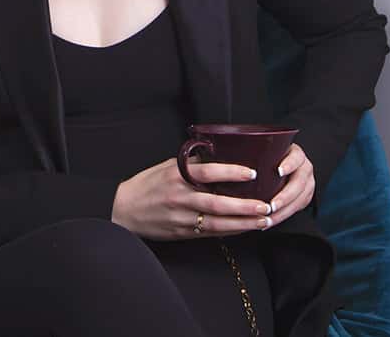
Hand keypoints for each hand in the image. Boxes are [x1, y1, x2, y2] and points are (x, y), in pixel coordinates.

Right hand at [111, 157, 272, 239]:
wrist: (123, 209)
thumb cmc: (146, 185)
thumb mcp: (166, 167)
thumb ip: (191, 164)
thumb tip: (218, 156)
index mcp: (176, 175)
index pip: (207, 172)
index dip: (231, 172)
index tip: (252, 172)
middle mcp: (180, 197)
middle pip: (217, 203)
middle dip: (244, 206)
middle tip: (266, 205)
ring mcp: (181, 217)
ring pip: (218, 223)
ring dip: (243, 223)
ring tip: (264, 220)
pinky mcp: (182, 232)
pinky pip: (211, 233)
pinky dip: (231, 231)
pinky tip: (246, 228)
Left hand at [265, 143, 314, 227]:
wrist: (283, 167)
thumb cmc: (268, 159)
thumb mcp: (267, 154)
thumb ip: (258, 155)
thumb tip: (234, 156)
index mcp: (296, 154)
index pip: (296, 158)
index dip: (289, 164)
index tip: (279, 172)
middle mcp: (304, 168)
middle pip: (299, 183)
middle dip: (285, 197)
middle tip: (270, 206)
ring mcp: (307, 183)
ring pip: (299, 200)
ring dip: (283, 212)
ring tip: (267, 219)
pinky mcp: (305, 197)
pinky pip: (296, 209)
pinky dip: (282, 216)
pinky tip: (268, 222)